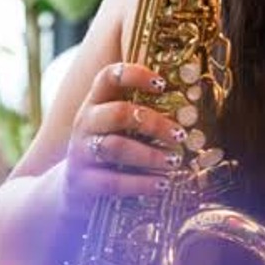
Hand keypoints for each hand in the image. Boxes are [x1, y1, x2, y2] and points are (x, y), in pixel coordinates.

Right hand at [63, 62, 186, 215]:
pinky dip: (142, 183)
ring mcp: (81, 153)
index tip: (163, 84)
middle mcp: (85, 123)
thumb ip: (145, 111)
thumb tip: (191, 104)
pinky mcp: (82, 182)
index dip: (135, 75)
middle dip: (154, 123)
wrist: (73, 190)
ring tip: (175, 161)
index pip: (109, 77)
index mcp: (97, 102)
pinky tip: (162, 184)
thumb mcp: (120, 125)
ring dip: (150, 155)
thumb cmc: (111, 147)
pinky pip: (113, 181)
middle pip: (118, 113)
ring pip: (115, 147)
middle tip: (180, 134)